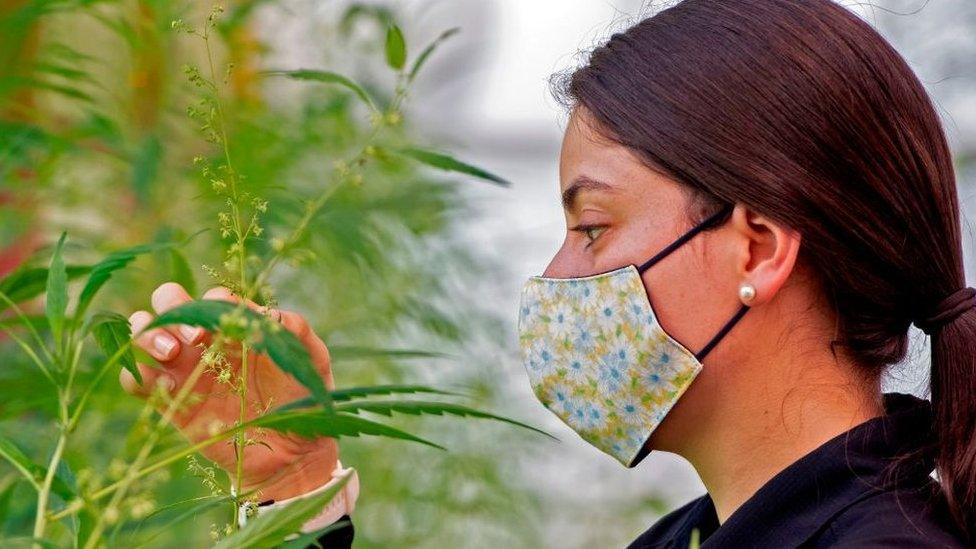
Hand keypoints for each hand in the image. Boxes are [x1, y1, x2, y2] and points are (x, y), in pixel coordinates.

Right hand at [120, 282, 337, 501]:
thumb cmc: (303, 398)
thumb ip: (294, 328)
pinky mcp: (170, 403)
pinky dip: (138, 375)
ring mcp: (184, 370)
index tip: (226, 322)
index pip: (212, 297)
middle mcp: (205, 342)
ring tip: (172, 353)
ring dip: (147, 334)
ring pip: (142, 333)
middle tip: (194, 338)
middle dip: (172, 308)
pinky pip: (136, 380)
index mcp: (237, 326)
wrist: (292, 451)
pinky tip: (167, 385)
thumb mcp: (310, 358)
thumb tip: (268, 311)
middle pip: (167, 302)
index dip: (213, 302)